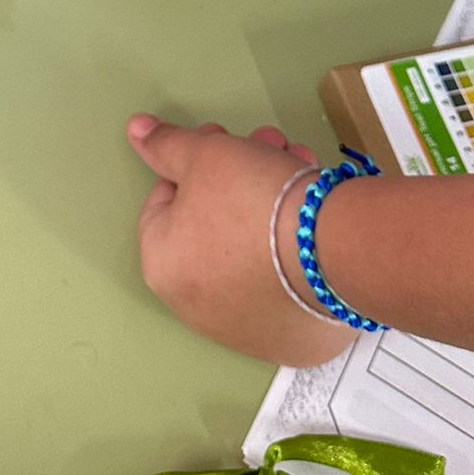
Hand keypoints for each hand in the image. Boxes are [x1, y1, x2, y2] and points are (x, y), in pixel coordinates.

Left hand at [126, 116, 354, 367]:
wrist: (337, 252)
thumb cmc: (255, 200)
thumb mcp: (204, 155)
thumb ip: (165, 145)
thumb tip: (136, 130)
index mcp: (164, 268)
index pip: (167, 201)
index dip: (196, 164)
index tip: (225, 143)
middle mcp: (197, 311)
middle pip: (212, 225)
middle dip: (240, 180)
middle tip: (270, 150)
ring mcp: (249, 334)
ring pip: (252, 254)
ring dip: (273, 208)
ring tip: (305, 176)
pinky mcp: (295, 344)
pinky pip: (287, 287)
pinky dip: (298, 258)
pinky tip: (319, 228)